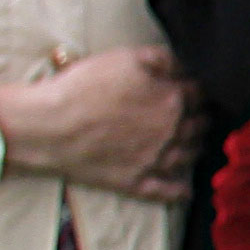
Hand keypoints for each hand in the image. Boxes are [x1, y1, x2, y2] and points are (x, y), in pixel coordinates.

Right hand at [0, 44, 199, 200]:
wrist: (49, 125)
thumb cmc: (84, 87)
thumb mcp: (126, 57)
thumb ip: (161, 59)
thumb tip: (182, 66)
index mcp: (171, 100)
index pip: (198, 94)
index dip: (196, 90)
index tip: (194, 91)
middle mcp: (170, 132)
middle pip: (197, 126)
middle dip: (200, 119)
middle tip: (199, 117)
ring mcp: (154, 160)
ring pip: (188, 157)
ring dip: (195, 150)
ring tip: (195, 145)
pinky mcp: (135, 182)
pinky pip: (166, 192)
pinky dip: (180, 192)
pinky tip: (186, 190)